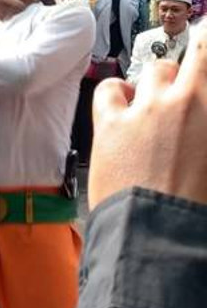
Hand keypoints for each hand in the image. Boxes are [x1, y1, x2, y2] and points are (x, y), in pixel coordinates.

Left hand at [89, 19, 206, 208]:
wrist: (163, 246)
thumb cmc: (202, 212)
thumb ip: (203, 123)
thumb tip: (199, 119)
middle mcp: (188, 100)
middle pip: (193, 61)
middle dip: (193, 75)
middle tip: (190, 102)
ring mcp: (147, 108)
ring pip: (155, 72)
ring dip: (160, 86)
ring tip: (159, 112)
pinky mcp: (111, 122)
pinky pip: (111, 89)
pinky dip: (119, 95)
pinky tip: (124, 109)